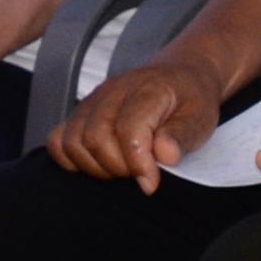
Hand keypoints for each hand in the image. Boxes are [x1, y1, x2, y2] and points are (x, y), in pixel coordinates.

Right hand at [51, 56, 227, 191]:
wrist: (182, 76)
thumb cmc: (191, 100)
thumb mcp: (202, 117)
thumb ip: (182, 136)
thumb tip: (164, 156)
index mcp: (148, 89)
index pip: (130, 130)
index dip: (138, 163)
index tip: (151, 183)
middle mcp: (115, 90)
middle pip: (96, 137)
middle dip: (118, 167)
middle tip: (141, 174)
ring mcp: (94, 100)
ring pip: (73, 141)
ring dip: (96, 166)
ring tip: (124, 168)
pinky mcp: (82, 112)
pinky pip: (58, 140)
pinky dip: (72, 159)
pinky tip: (99, 164)